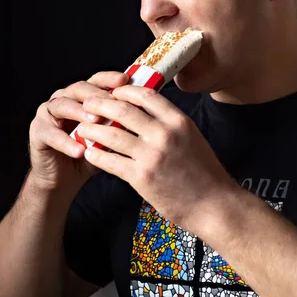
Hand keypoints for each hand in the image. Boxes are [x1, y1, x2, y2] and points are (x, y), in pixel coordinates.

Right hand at [28, 71, 128, 191]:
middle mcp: (64, 98)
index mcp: (82, 96)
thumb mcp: (108, 137)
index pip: (96, 80)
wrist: (64, 178)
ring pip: (62, 105)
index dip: (109, 79)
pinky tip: (79, 150)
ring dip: (80, 112)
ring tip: (95, 122)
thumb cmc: (89, 153)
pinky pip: (51, 134)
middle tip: (112, 102)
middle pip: (79, 88)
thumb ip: (120, 124)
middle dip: (96, 95)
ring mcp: (48, 113)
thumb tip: (143, 116)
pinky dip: (66, 142)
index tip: (125, 80)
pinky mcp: (38, 131)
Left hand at [76, 85, 239, 232]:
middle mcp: (164, 134)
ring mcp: (151, 155)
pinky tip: (89, 153)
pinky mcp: (141, 177)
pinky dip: (97, 155)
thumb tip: (146, 112)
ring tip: (82, 128)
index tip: (113, 91)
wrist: (214, 205)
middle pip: (124, 110)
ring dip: (93, 130)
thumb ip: (170, 123)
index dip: (125, 91)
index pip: (146, 95)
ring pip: (112, 135)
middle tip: (88, 103)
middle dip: (101, 104)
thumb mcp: (192, 137)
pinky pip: (111, 162)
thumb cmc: (205, 173)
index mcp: (179, 121)